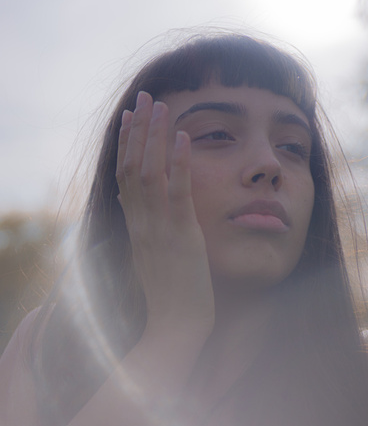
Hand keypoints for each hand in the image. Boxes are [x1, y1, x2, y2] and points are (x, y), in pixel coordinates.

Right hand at [116, 91, 214, 340]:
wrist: (175, 327)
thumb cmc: (169, 295)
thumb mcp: (149, 256)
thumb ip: (140, 226)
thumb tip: (128, 202)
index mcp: (135, 227)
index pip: (125, 177)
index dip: (127, 145)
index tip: (130, 117)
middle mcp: (142, 224)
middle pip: (132, 167)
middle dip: (139, 131)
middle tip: (145, 98)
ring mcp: (160, 229)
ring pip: (150, 173)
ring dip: (155, 137)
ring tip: (161, 106)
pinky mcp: (182, 237)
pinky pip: (179, 193)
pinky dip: (180, 163)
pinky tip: (184, 137)